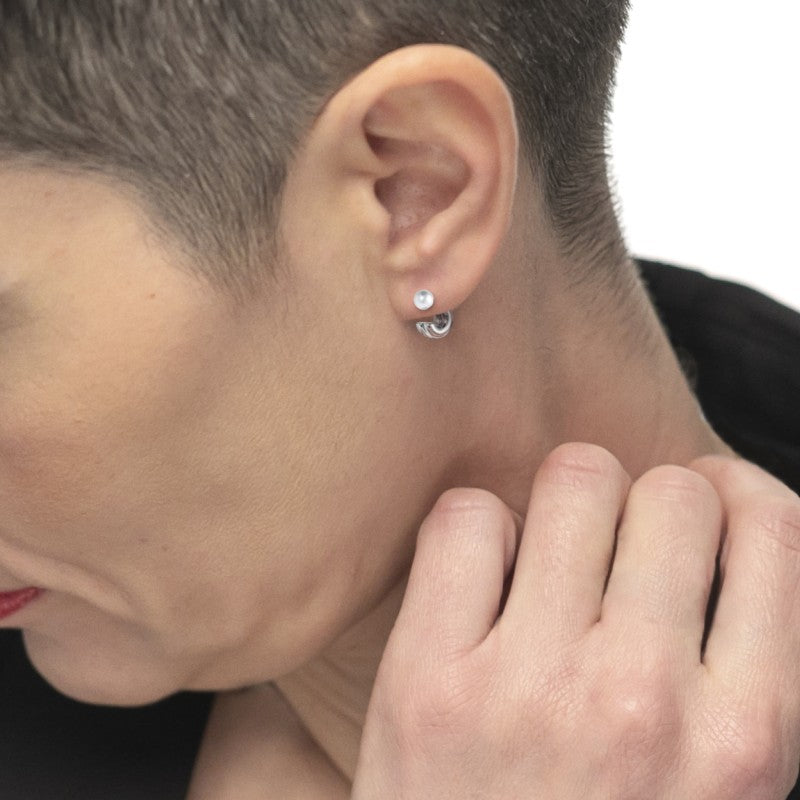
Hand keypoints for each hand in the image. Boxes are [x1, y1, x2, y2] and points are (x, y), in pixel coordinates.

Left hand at [351, 443, 799, 798]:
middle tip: (615, 551)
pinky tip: (481, 581)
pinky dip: (478, 529)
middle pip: (672, 492)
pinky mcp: (428, 675)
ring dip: (567, 503)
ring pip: (577, 478)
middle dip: (647, 505)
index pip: (775, 531)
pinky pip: (467, 516)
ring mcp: (530, 684)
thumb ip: (739, 668)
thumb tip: (730, 531)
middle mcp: (643, 702)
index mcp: (745, 741)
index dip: (738, 494)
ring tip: (550, 560)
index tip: (709, 506)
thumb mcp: (719, 787)